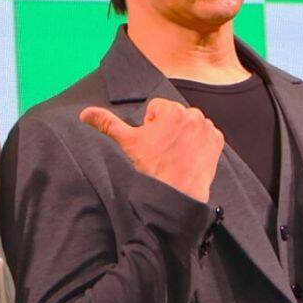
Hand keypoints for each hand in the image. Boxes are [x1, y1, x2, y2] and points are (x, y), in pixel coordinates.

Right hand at [79, 97, 223, 203]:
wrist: (176, 194)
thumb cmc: (152, 168)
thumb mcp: (127, 143)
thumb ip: (107, 123)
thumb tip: (85, 113)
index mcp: (171, 109)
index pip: (157, 109)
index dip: (151, 127)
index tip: (153, 144)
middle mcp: (192, 114)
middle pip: (174, 115)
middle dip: (168, 130)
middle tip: (164, 152)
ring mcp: (207, 127)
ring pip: (190, 125)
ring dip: (184, 136)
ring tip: (177, 156)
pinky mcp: (217, 141)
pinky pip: (206, 135)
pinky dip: (199, 144)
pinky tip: (190, 157)